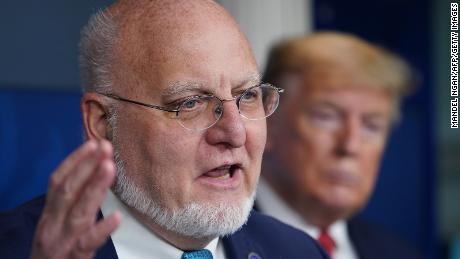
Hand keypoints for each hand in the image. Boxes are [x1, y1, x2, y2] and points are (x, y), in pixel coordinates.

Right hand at [30, 140, 120, 258]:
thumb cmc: (55, 248)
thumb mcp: (57, 222)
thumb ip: (73, 200)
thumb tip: (95, 171)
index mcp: (50, 212)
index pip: (58, 181)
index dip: (75, 161)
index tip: (93, 143)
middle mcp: (53, 223)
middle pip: (68, 191)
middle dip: (87, 166)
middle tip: (106, 146)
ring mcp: (64, 239)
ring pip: (79, 212)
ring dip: (95, 187)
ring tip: (110, 168)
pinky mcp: (76, 256)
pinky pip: (90, 241)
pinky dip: (102, 228)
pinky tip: (117, 217)